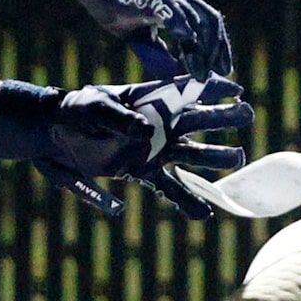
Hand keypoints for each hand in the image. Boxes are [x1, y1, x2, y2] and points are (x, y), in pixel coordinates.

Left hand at [0, 75, 252, 216]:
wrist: (54, 135)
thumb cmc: (75, 111)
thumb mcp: (95, 109)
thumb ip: (121, 119)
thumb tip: (148, 133)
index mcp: (151, 99)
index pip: (187, 90)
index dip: (212, 86)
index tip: (235, 87)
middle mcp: (159, 124)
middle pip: (198, 120)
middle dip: (223, 117)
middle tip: (246, 114)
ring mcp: (154, 149)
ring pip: (192, 154)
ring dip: (215, 156)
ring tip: (238, 158)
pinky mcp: (143, 171)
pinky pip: (170, 188)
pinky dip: (187, 201)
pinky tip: (205, 214)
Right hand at [20, 0, 235, 78]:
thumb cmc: (110, 0)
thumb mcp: (135, 35)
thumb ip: (154, 52)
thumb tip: (171, 72)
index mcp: (176, 4)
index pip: (207, 24)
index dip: (217, 46)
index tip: (222, 70)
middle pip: (210, 21)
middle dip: (218, 48)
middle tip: (222, 74)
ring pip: (196, 20)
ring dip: (202, 48)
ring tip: (202, 73)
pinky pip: (174, 14)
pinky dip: (183, 33)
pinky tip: (188, 54)